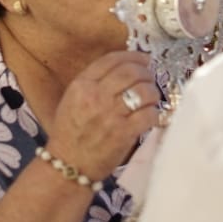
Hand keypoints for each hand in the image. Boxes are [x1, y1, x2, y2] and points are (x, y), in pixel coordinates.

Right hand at [48, 50, 158, 181]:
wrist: (68, 165)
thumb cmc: (70, 133)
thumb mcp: (73, 99)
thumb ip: (94, 82)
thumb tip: (125, 68)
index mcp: (82, 85)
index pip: (112, 60)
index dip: (133, 56)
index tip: (144, 58)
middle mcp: (96, 96)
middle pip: (131, 72)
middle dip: (146, 72)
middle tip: (150, 78)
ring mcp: (111, 115)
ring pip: (144, 91)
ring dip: (153, 92)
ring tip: (151, 98)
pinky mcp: (124, 133)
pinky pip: (149, 114)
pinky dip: (154, 113)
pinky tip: (151, 116)